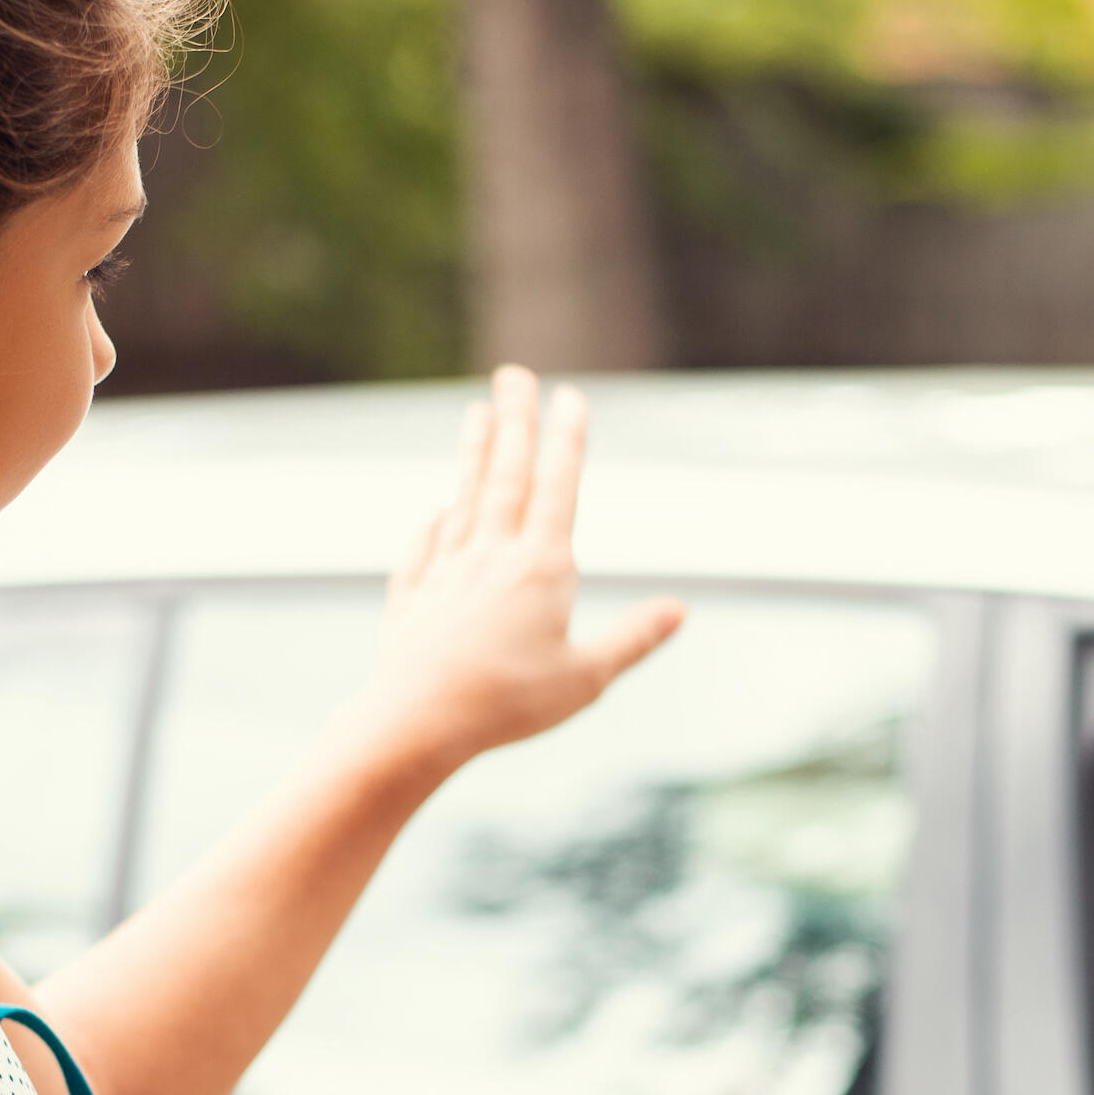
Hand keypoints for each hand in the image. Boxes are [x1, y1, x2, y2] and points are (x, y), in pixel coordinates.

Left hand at [344, 365, 683, 779]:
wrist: (416, 722)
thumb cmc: (508, 705)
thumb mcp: (587, 679)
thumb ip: (633, 639)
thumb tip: (679, 609)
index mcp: (541, 568)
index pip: (558, 487)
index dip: (566, 438)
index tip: (569, 395)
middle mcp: (491, 556)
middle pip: (505, 474)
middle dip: (515, 420)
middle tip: (514, 373)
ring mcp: (447, 571)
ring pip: (464, 499)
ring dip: (474, 454)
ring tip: (476, 412)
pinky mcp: (414, 596)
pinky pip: (426, 549)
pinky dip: (435, 524)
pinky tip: (437, 511)